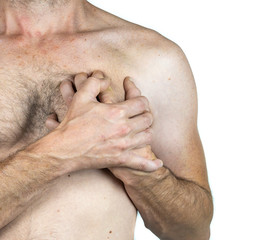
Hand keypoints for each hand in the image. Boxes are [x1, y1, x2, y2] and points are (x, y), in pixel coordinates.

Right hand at [42, 71, 161, 171]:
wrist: (64, 149)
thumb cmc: (72, 124)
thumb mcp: (80, 98)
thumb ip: (94, 83)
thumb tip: (105, 79)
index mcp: (117, 112)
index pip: (142, 103)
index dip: (142, 100)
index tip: (137, 102)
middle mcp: (124, 128)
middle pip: (147, 119)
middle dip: (146, 115)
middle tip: (140, 115)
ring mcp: (124, 145)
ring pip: (148, 136)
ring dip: (147, 131)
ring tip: (142, 130)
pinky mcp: (121, 159)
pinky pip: (142, 164)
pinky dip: (151, 165)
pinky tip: (158, 163)